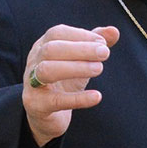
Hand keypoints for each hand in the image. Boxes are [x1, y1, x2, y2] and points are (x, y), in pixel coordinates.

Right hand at [22, 24, 120, 145]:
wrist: (47, 116)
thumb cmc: (64, 82)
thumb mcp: (79, 62)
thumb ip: (94, 45)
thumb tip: (114, 31)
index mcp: (42, 46)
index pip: (57, 33)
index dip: (80, 36)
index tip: (102, 43)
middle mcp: (33, 62)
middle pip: (51, 49)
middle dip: (80, 50)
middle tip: (105, 53)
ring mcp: (32, 84)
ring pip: (47, 70)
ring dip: (76, 68)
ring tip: (99, 69)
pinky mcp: (37, 106)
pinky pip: (56, 101)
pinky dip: (78, 98)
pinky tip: (97, 96)